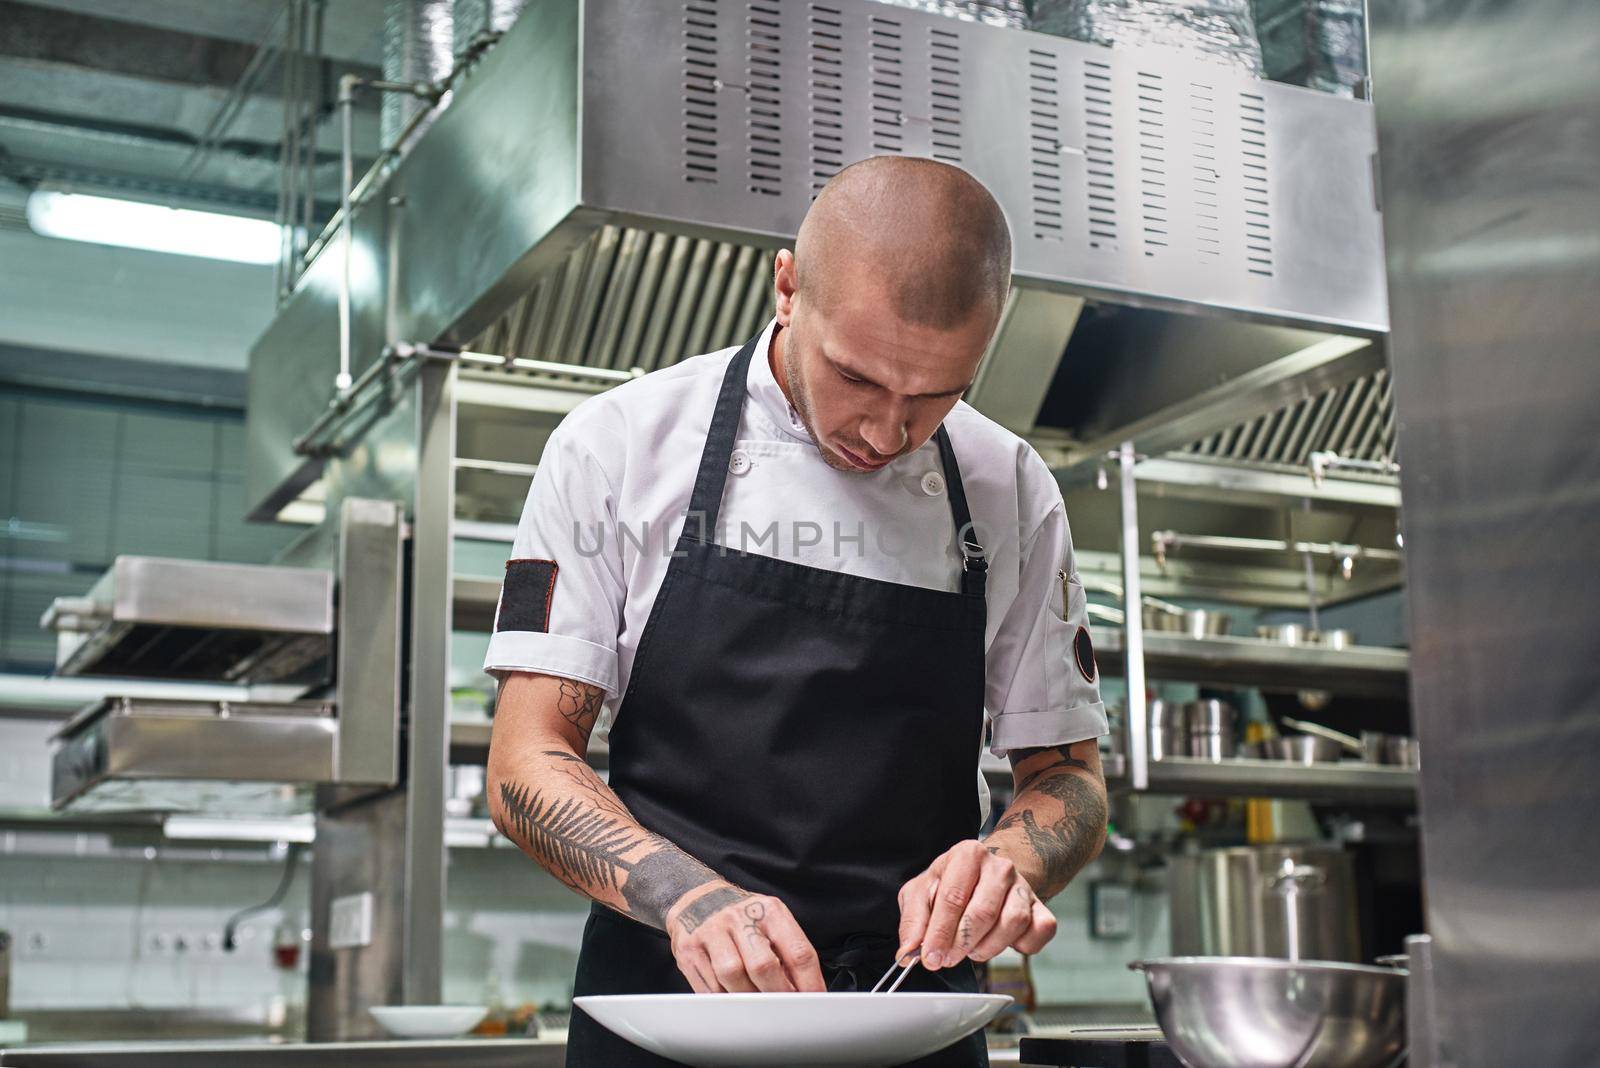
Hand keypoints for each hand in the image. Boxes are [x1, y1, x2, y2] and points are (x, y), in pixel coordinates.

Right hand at [665, 881, 826, 992]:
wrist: (696, 899)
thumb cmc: (741, 918)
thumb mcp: (769, 921)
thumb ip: (787, 952)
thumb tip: (804, 992)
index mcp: (768, 911)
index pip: (797, 951)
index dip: (809, 983)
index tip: (813, 1002)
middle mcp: (738, 918)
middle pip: (763, 966)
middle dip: (778, 994)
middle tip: (784, 1009)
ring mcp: (711, 933)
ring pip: (732, 977)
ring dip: (748, 998)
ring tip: (756, 1004)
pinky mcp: (689, 951)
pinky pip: (710, 987)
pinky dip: (725, 999)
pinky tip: (732, 997)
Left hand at [896, 840, 1056, 968]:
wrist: (987, 875)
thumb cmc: (951, 884)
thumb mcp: (922, 892)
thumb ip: (913, 920)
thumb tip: (908, 951)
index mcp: (967, 855)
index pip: (953, 897)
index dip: (939, 932)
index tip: (930, 957)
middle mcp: (1000, 867)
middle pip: (983, 912)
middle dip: (961, 943)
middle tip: (947, 958)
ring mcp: (1023, 886)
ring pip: (1012, 923)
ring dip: (988, 947)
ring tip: (971, 949)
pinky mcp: (1040, 907)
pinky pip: (1039, 932)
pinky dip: (1022, 946)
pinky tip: (1001, 943)